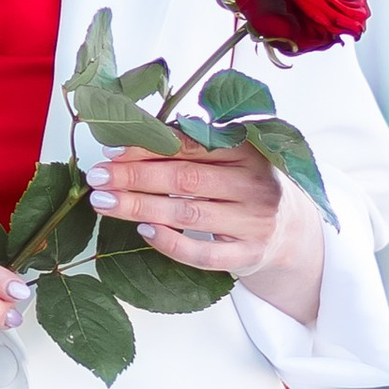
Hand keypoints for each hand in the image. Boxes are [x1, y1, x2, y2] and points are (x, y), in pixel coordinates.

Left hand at [87, 138, 325, 322]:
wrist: (291, 230)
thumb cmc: (246, 185)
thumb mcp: (232, 156)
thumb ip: (194, 144)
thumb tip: (131, 133)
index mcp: (247, 151)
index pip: (189, 146)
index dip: (147, 148)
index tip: (110, 151)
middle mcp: (253, 185)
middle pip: (184, 180)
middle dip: (134, 177)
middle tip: (97, 178)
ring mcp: (253, 223)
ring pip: (187, 215)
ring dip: (139, 208)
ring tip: (104, 202)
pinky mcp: (248, 255)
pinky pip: (202, 254)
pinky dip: (170, 243)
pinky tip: (143, 230)